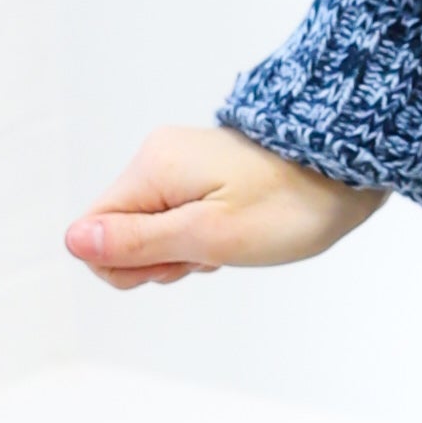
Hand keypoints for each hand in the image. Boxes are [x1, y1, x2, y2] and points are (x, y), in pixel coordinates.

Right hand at [64, 121, 383, 288]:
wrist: (349, 169)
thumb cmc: (289, 204)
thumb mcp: (210, 236)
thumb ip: (137, 241)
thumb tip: (72, 242)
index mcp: (151, 168)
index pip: (92, 233)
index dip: (130, 263)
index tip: (182, 259)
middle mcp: (157, 159)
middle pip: (120, 234)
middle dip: (161, 259)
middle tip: (213, 252)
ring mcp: (179, 165)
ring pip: (152, 232)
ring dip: (186, 252)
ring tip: (233, 241)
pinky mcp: (202, 174)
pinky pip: (178, 221)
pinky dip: (203, 239)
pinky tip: (238, 234)